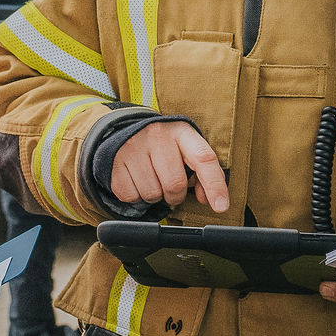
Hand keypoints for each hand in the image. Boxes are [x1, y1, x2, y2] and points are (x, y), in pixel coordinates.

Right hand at [111, 122, 228, 212]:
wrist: (121, 128)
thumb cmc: (161, 144)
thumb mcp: (184, 148)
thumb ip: (200, 172)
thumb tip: (206, 198)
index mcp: (181, 132)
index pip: (203, 158)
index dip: (215, 185)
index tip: (221, 206)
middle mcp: (157, 136)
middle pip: (175, 185)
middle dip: (175, 195)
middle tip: (169, 185)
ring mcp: (133, 148)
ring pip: (152, 195)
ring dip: (155, 196)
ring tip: (151, 178)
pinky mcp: (114, 163)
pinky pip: (131, 197)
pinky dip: (136, 196)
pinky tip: (136, 179)